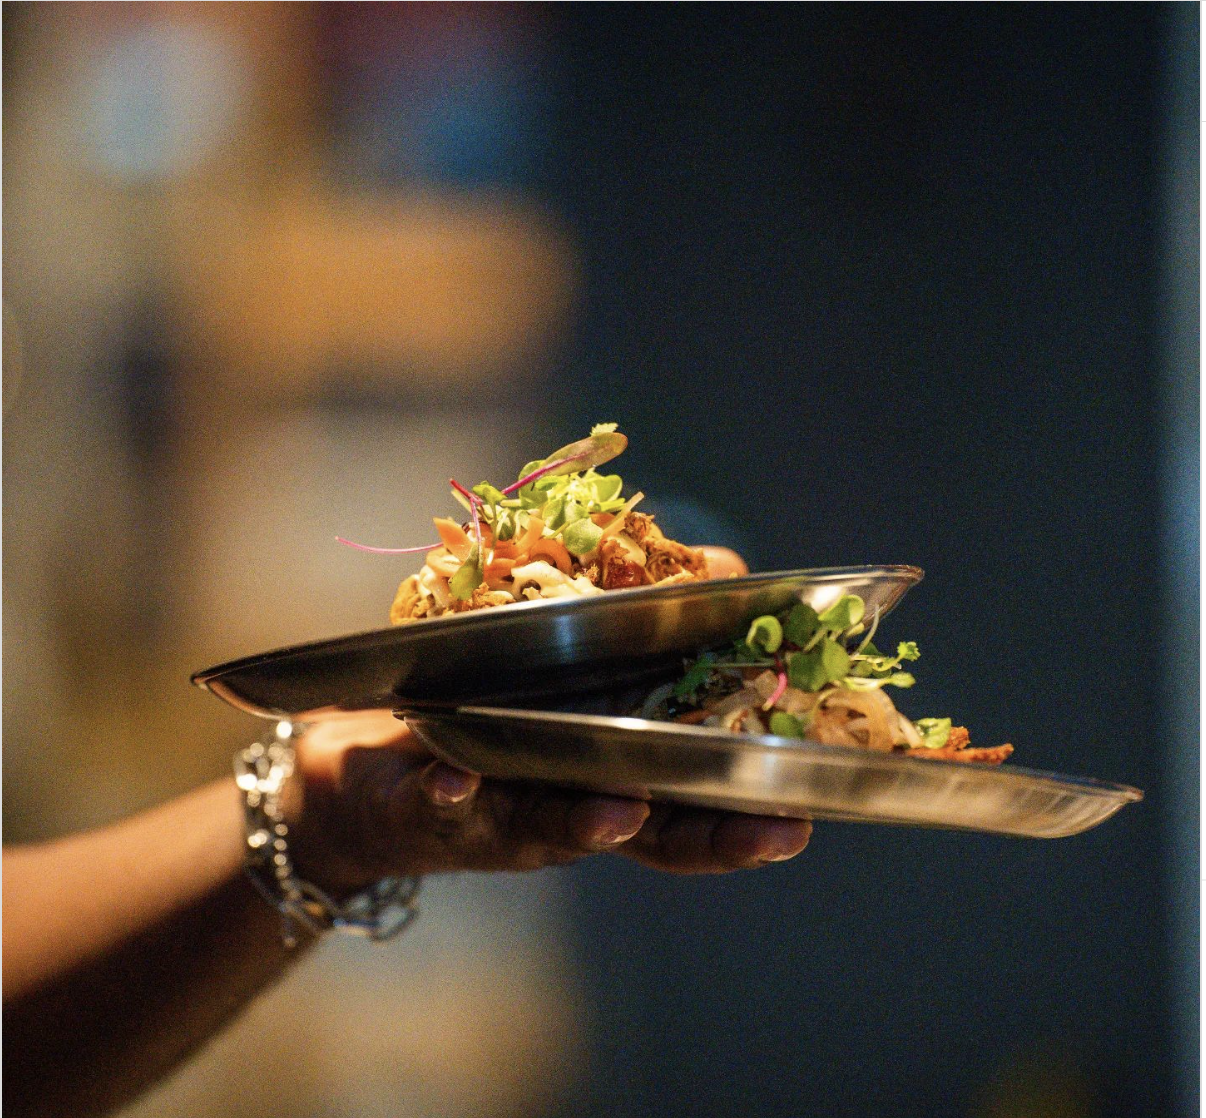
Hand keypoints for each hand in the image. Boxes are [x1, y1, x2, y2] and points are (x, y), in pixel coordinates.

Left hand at [284, 544, 806, 889]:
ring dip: (588, 820)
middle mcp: (570, 803)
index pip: (693, 804)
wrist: (371, 759)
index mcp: (613, 771)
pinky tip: (452, 779)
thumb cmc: (494, 702)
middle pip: (648, 834)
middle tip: (772, 832)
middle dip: (710, 837)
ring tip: (620, 811)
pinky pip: (435, 805)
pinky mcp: (423, 805)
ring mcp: (498, 811)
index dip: (746, 815)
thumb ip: (649, 608)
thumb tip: (728, 573)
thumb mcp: (573, 648)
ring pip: (548, 825)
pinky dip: (448, 795)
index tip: (807, 815)